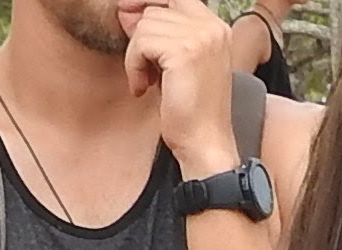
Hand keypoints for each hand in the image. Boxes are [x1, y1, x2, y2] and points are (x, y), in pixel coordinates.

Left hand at [127, 0, 251, 156]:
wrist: (205, 144)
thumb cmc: (192, 112)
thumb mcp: (179, 64)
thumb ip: (161, 34)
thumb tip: (125, 9)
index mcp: (216, 29)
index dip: (147, 3)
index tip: (126, 11)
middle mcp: (212, 28)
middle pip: (155, 10)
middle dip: (141, 39)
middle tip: (145, 70)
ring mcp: (200, 38)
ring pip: (144, 26)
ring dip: (137, 56)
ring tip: (148, 83)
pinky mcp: (183, 51)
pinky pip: (140, 43)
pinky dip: (134, 66)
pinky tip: (144, 87)